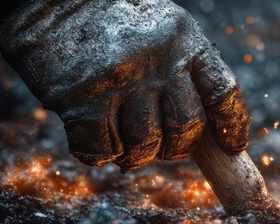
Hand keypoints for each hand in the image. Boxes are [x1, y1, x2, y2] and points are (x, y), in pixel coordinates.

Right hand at [0, 0, 250, 171]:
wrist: (47, 0)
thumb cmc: (106, 20)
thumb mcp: (159, 27)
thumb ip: (183, 67)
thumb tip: (205, 131)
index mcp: (185, 38)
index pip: (223, 93)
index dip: (232, 127)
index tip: (230, 148)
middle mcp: (159, 59)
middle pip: (186, 128)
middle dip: (175, 148)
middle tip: (158, 145)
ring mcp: (121, 80)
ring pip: (145, 145)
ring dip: (134, 154)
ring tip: (120, 139)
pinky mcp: (83, 100)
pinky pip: (103, 150)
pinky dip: (99, 153)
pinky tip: (90, 134)